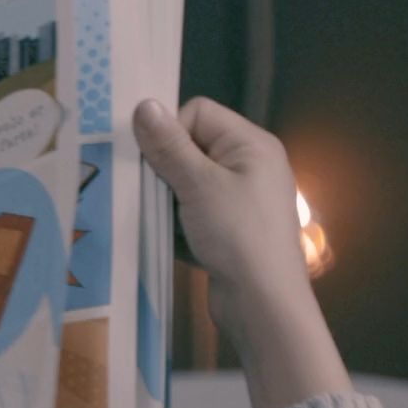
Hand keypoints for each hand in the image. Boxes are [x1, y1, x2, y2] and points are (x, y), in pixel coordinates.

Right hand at [133, 96, 303, 296]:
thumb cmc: (237, 235)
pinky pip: (193, 211)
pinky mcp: (230, 229)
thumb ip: (169, 145)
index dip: (171, 131)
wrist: (263, 303)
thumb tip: (144, 104)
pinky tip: (167, 237)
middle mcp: (251, 166)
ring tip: (157, 217)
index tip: (151, 161)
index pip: (198, 113)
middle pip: (191, 146)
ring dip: (167, 198)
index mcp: (252, 144)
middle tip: (145, 189)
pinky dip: (177, 222)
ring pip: (188, 181)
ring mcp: (241, 199)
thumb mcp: (199, 184)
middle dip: (165, 167)